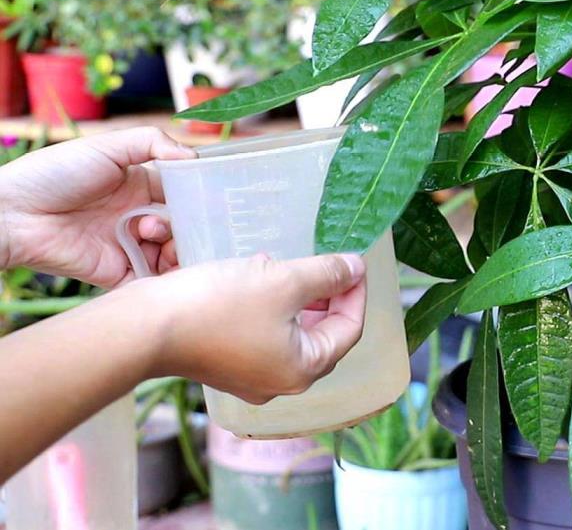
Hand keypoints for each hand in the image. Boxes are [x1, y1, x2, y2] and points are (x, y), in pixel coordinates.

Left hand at [0, 127, 195, 286]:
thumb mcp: (105, 146)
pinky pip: (151, 280)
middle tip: (176, 221)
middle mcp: (135, 216)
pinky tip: (163, 262)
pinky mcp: (117, 273)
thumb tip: (193, 155)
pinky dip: (164, 276)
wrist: (12, 214)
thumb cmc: (53, 174)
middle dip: (189, 225)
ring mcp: (127, 245)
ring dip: (177, 247)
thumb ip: (152, 142)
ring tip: (154, 235)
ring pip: (172, 254)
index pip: (179, 193)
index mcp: (136, 186)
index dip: (196, 196)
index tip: (212, 199)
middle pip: (181, 225)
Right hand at [141, 253, 367, 403]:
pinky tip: (253, 275)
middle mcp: (279, 382)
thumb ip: (327, 275)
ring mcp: (249, 376)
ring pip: (288, 331)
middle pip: (321, 334)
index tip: (352, 262)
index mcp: (303, 370)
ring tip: (283, 264)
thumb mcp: (284, 281)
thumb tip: (355, 269)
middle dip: (324, 295)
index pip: (349, 329)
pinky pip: (259, 332)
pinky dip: (266, 304)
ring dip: (292, 295)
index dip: (355, 292)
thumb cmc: (219, 305)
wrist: (144, 327)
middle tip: (322, 262)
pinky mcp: (223, 364)